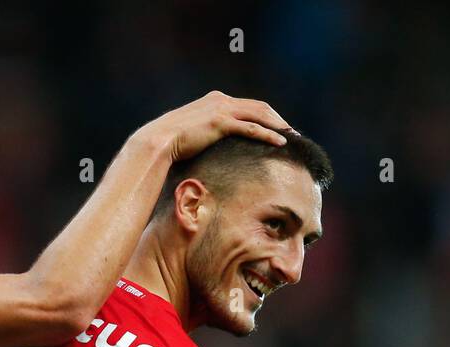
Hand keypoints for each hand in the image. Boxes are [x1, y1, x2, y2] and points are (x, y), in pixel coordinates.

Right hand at [137, 92, 289, 162]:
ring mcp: (221, 110)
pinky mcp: (221, 123)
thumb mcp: (192, 131)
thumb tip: (209, 144)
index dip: (265, 115)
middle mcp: (221, 100)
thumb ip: (205, 130)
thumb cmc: (171, 141)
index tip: (277, 126)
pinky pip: (252, 128)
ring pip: (259, 114)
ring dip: (278, 125)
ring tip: (291, 137)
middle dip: (277, 118)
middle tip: (291, 131)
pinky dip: (268, 134)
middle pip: (259, 106)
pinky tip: (280, 142)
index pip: (248, 105)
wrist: (158, 141)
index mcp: (215, 100)